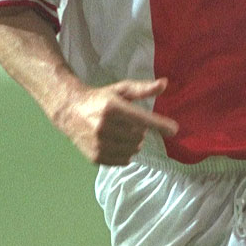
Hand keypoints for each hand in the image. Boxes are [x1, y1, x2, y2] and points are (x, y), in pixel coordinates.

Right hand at [56, 78, 177, 165]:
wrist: (70, 111)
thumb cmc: (100, 98)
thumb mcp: (120, 90)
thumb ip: (142, 89)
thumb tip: (164, 84)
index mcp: (112, 108)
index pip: (142, 119)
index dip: (160, 125)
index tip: (174, 130)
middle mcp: (104, 127)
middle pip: (139, 136)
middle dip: (140, 131)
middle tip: (130, 124)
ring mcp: (98, 144)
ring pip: (132, 150)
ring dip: (134, 143)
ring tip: (124, 133)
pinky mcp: (95, 157)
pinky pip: (123, 161)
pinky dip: (126, 153)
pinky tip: (117, 143)